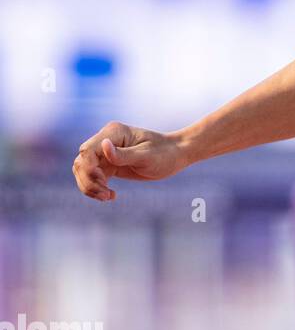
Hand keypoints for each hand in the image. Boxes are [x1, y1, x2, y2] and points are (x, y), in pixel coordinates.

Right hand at [72, 122, 188, 201]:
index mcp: (113, 133)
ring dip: (90, 186)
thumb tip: (103, 146)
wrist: (176, 155)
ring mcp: (106, 153)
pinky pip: (94, 177)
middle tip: (105, 194)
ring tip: (108, 197)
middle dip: (88, 180)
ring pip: (84, 171)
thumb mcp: (146, 156)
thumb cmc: (164, 153)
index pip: (87, 150)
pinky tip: (111, 196)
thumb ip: (123, 154)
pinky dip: (97, 188)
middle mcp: (105, 140)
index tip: (102, 182)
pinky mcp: (109, 164)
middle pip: (82, 162)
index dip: (88, 168)